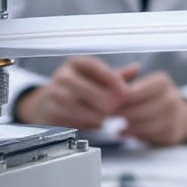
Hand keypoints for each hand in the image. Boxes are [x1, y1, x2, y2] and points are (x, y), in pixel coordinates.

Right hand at [17, 57, 139, 129]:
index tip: (124, 90)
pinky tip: (97, 123)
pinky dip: (86, 122)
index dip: (110, 77)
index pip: (93, 66)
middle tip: (117, 107)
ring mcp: (54, 93)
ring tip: (108, 117)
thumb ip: (117, 76)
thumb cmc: (82, 90)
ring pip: (77, 105)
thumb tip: (136, 68)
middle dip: (104, 100)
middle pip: (84, 87)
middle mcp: (62, 75)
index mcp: (76, 63)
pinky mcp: (52, 111)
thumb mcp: (98, 80)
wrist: (51, 104)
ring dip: (96, 114)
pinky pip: (70, 118)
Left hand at [117, 71, 186, 146]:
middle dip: (124, 114)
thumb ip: (123, 80)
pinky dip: (136, 136)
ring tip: (118, 126)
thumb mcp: (141, 84)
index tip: (112, 101)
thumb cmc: (150, 97)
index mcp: (162, 82)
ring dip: (129, 127)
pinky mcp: (172, 134)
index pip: (139, 90)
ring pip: (145, 125)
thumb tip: (112, 83)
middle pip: (141, 110)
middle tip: (109, 115)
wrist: (179, 115)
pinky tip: (126, 133)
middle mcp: (172, 98)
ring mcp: (174, 117)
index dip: (124, 97)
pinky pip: (150, 137)